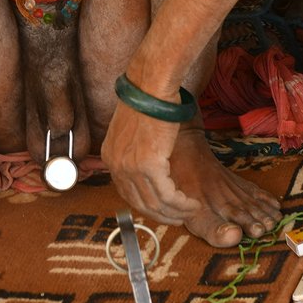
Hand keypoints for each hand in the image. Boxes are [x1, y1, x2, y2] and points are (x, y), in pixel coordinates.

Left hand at [101, 100, 201, 224]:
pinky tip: (192, 203)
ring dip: (176, 212)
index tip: (164, 208)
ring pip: (155, 204)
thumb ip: (135, 150)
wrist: (151, 86)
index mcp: (110, 157)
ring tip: (191, 209)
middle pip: (139, 203)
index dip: (148, 205)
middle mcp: (116, 165)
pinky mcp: (149, 165)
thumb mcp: (133, 130)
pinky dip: (181, 204)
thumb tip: (148, 166)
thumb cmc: (147, 101)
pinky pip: (167, 196)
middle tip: (180, 216)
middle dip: (162, 214)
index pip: (127, 193)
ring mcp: (130, 167)